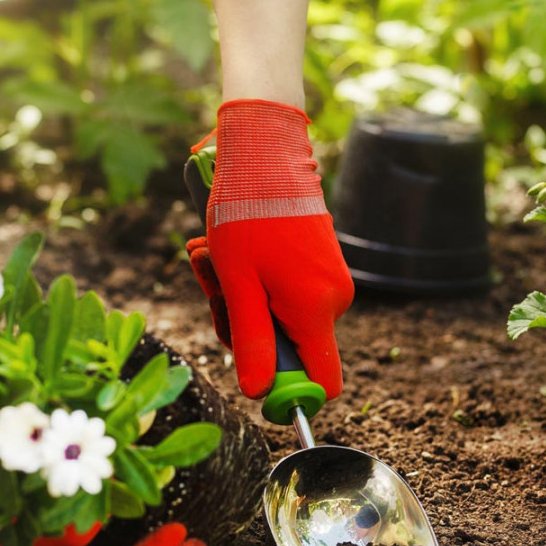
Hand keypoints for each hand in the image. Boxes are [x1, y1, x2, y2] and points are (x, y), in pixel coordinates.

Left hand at [191, 99, 354, 399]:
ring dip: (239, 296)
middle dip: (243, 325)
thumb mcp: (238, 286)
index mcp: (316, 311)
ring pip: (279, 316)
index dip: (287, 391)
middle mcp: (333, 300)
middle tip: (212, 284)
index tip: (252, 374)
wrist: (266, 152)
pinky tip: (229, 249)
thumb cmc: (246, 215)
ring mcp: (329, 279)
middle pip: (288, 347)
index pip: (322, 383)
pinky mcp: (320, 263)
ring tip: (213, 255)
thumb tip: (259, 393)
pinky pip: (284, 291)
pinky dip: (252, 279)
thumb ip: (251, 341)